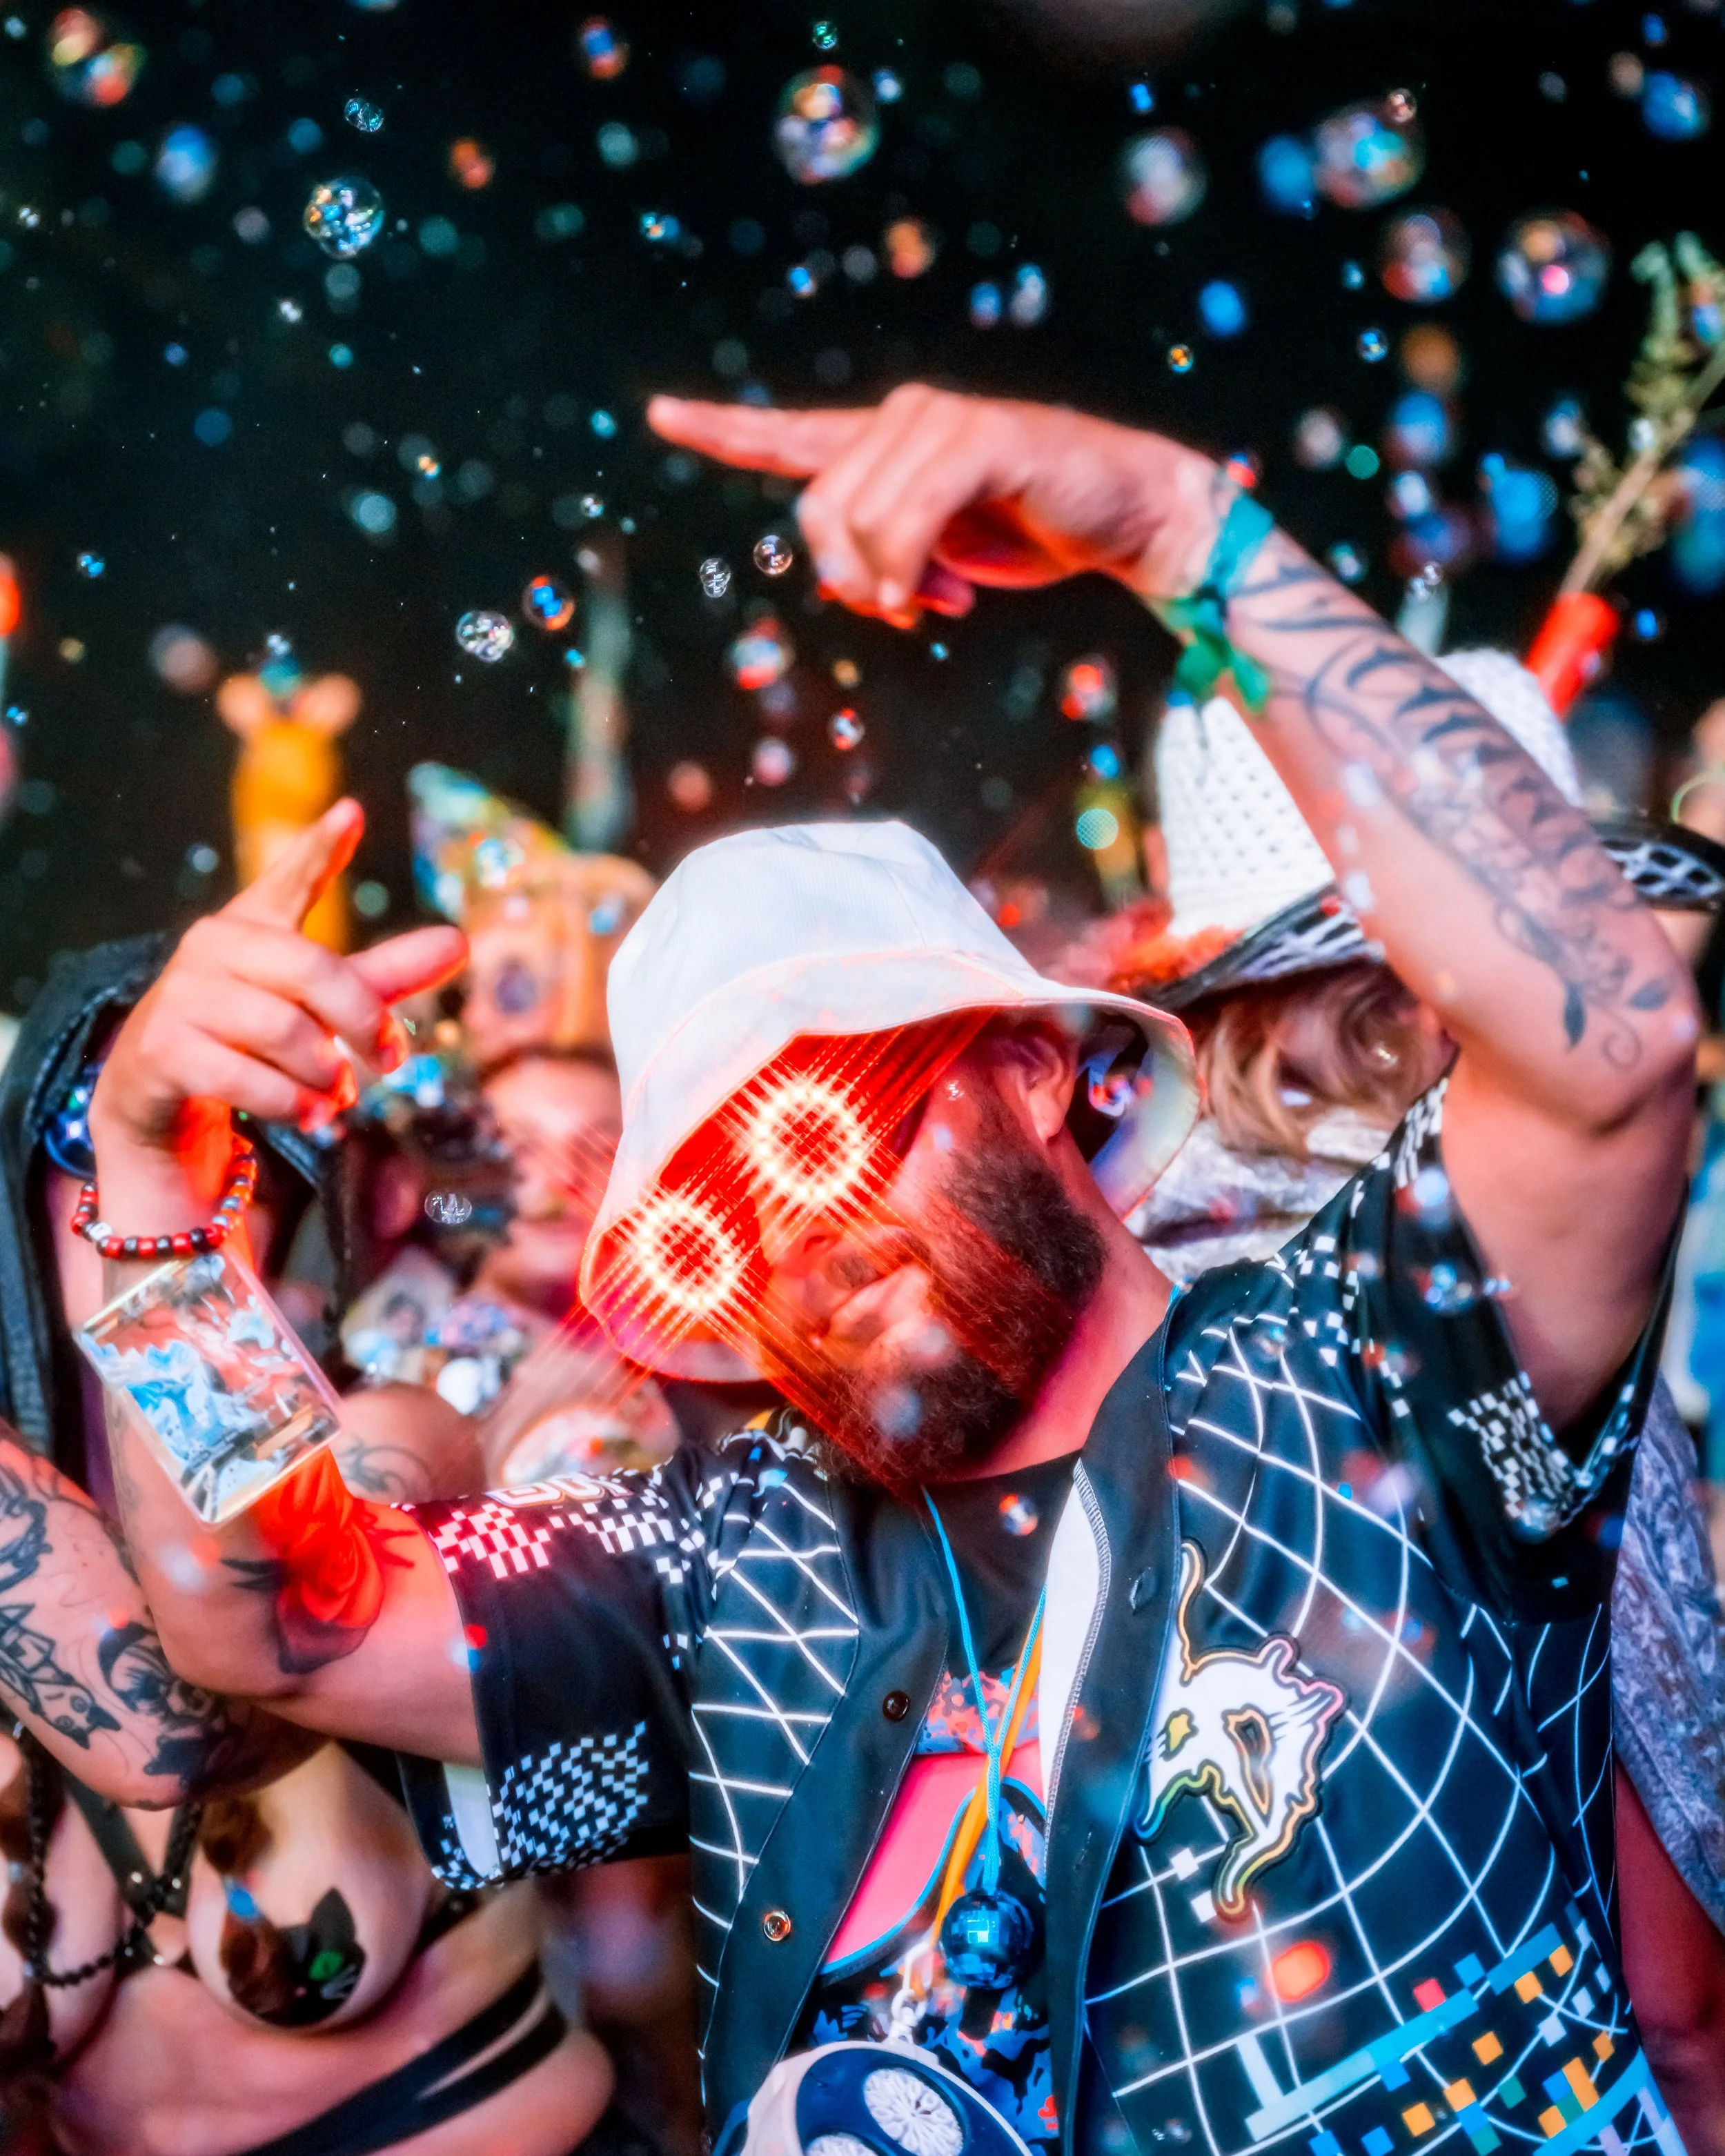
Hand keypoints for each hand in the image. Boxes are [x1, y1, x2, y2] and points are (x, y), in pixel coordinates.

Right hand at [90, 801, 465, 1228]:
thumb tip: (459, 940)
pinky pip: (246, 1078)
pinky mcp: (162, 1048)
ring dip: (326, 1074)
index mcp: (253, 925)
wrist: (159, 1095)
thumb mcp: (320, 1006)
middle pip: (316, 971)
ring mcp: (181, 994)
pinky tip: (307, 1115)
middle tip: (390, 1060)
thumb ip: (384, 976)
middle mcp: (212, 947)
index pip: (288, 879)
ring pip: (284, 1031)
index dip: (318, 848)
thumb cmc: (251, 1036)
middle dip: (363, 1022)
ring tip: (336, 1094)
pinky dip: (290, 1104)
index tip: (352, 813)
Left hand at [648, 384, 1221, 628]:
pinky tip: (942, 596)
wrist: (1125, 512)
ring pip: (858, 520)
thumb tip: (861, 589)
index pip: (790, 433)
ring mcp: (941, 422)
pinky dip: (910, 568)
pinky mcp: (981, 441)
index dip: (724, 429)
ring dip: (891, 584)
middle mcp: (903, 418)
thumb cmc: (1032, 531)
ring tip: (943, 599)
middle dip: (849, 578)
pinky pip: (907, 516)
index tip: (662, 413)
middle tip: (903, 610)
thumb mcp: (941, 555)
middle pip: (817, 509)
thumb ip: (885, 557)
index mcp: (886, 442)